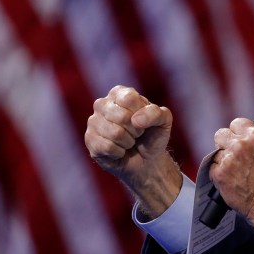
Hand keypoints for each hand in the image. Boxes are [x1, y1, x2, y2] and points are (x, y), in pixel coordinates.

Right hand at [84, 85, 181, 217]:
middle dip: (136, 130)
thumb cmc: (153, 136)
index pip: (129, 99)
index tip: (144, 120)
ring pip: (115, 133)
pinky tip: (119, 151)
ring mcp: (93, 122)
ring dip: (128, 142)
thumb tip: (135, 120)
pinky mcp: (89, 141)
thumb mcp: (163, 120)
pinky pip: (107, 147)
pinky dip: (119, 153)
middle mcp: (102, 104)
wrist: (146, 160)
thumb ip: (156, 113)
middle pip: (122, 117)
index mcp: (120, 93)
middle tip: (137, 133)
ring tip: (128, 142)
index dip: (142, 113)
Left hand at [210, 118, 253, 230]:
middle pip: (221, 134)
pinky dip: (219, 173)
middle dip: (227, 142)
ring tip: (235, 170)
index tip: (240, 138)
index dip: (239, 131)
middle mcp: (240, 146)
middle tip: (233, 152)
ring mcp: (227, 160)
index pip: (237, 122)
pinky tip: (231, 179)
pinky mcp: (219, 175)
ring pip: (216, 152)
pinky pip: (212, 168)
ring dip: (224, 159)